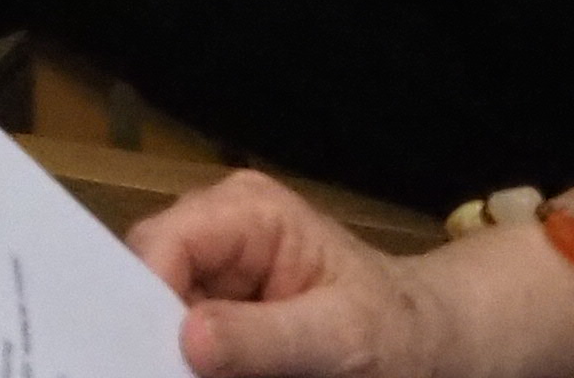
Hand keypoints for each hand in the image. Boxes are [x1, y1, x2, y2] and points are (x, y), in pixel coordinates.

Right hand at [128, 173, 438, 376]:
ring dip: (172, 351)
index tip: (149, 355)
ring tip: (187, 372)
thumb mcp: (343, 336)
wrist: (426, 344)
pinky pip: (183, 336)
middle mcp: (218, 230)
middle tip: (165, 370)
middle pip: (150, 274)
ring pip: (158, 312)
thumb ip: (267, 337)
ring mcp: (214, 271)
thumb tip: (189, 341)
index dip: (147, 295)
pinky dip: (190, 363)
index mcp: (247, 211)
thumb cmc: (398, 329)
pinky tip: (206, 371)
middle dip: (154, 329)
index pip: (164, 241)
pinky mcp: (218, 311)